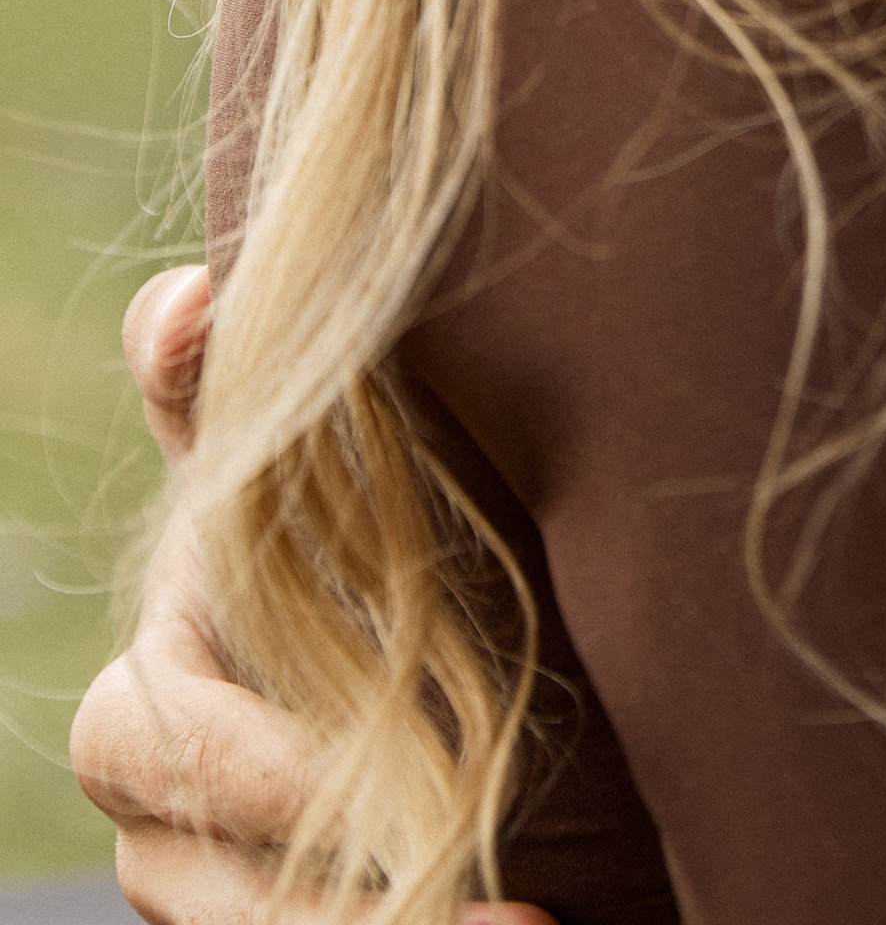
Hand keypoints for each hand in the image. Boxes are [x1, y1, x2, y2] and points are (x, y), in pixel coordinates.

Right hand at [70, 264, 552, 924]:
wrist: (414, 611)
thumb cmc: (347, 507)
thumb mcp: (290, 444)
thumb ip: (224, 384)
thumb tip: (192, 301)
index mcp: (157, 679)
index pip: (145, 739)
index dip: (244, 764)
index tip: (363, 768)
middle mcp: (167, 807)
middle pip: (199, 886)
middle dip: (325, 903)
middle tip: (464, 867)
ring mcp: (223, 889)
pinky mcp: (301, 924)